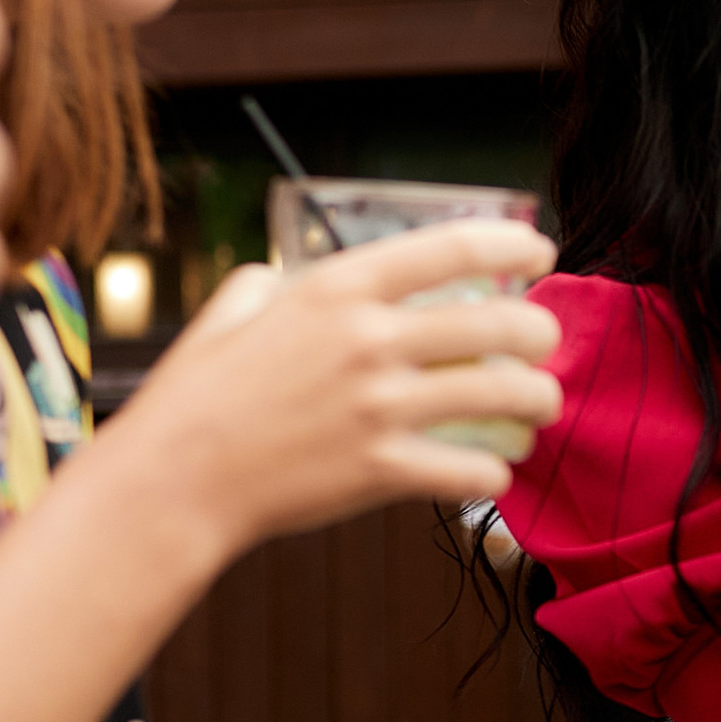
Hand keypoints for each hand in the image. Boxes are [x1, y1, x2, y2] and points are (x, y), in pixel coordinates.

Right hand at [111, 219, 562, 551]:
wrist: (175, 479)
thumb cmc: (195, 397)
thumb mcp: (230, 313)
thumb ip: (271, 287)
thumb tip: (284, 277)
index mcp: (336, 289)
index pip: (450, 247)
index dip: (510, 242)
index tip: (540, 249)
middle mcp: (368, 340)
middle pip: (497, 321)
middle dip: (540, 331)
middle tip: (545, 343)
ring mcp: (379, 406)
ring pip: (502, 394)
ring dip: (538, 399)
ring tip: (540, 405)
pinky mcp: (382, 468)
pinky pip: (470, 470)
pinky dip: (493, 474)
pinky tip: (493, 472)